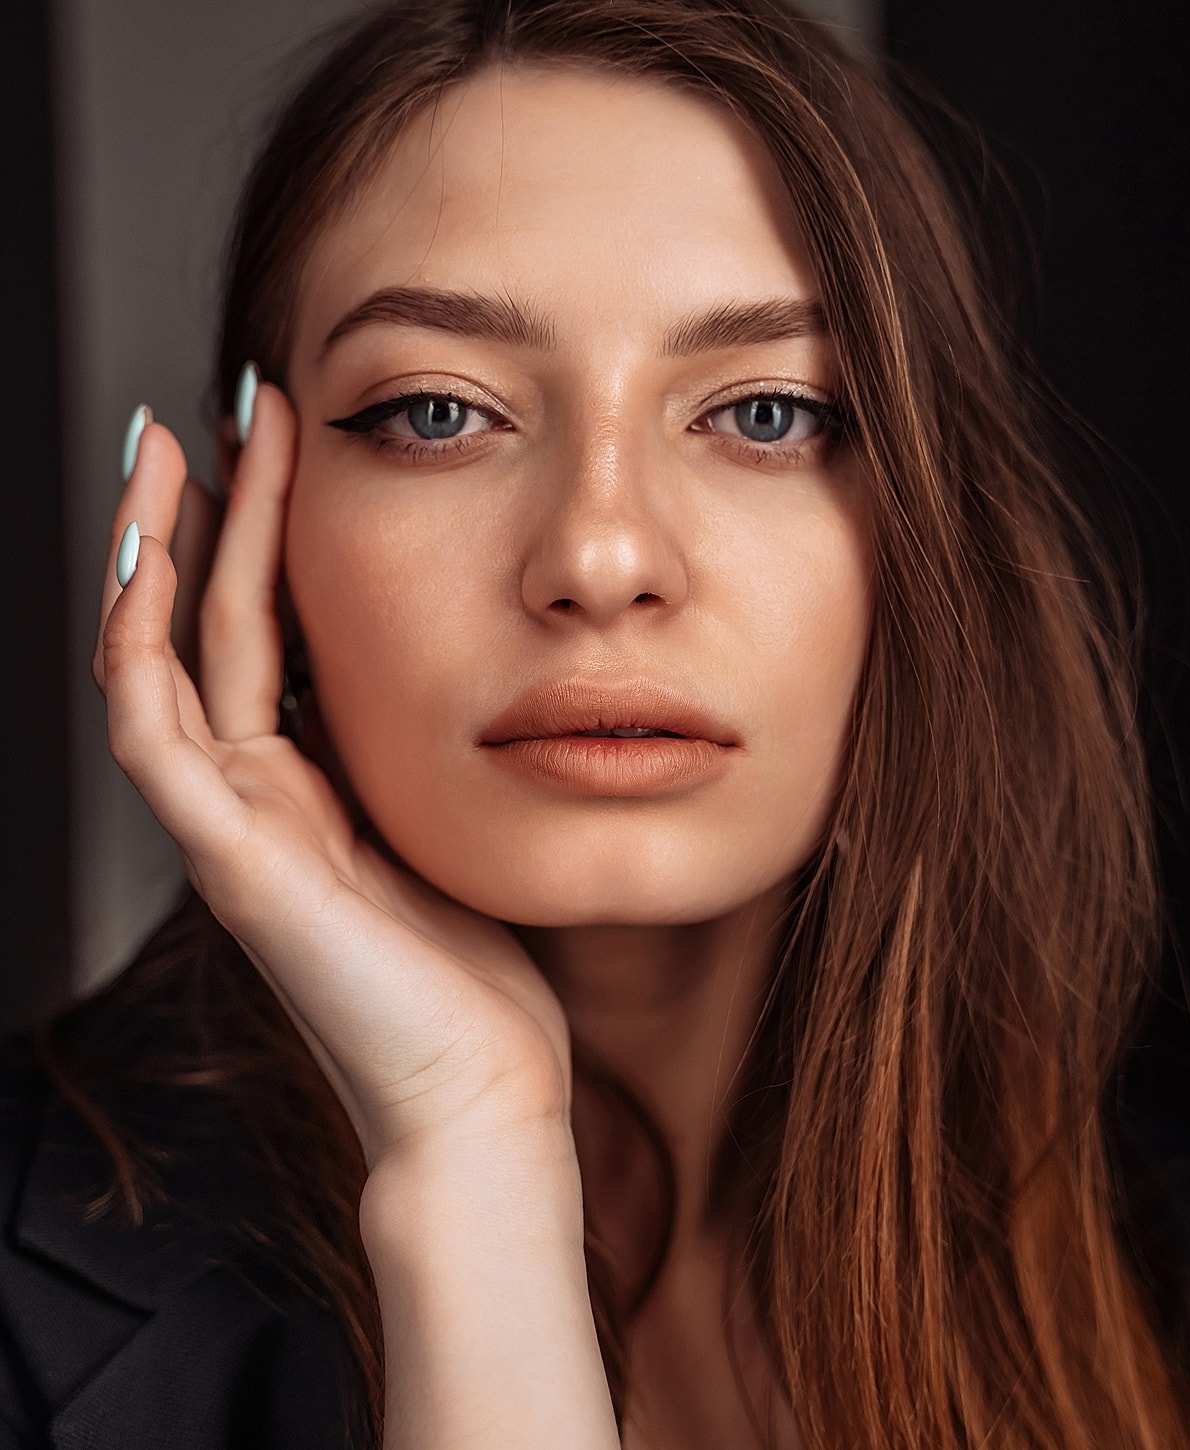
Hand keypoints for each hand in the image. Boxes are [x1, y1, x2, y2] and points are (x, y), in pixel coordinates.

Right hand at [96, 387, 573, 1170]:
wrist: (481, 1096)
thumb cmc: (484, 976)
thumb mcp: (455, 828)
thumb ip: (429, 757)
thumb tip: (463, 671)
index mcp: (314, 788)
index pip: (268, 636)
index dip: (268, 538)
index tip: (294, 445)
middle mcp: (259, 798)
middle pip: (209, 629)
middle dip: (211, 515)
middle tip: (225, 409)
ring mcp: (234, 829)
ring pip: (163, 662)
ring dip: (161, 553)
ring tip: (175, 445)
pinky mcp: (232, 863)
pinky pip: (158, 734)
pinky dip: (140, 643)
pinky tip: (151, 557)